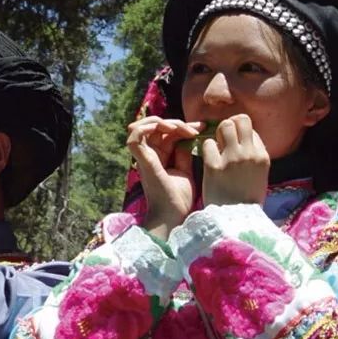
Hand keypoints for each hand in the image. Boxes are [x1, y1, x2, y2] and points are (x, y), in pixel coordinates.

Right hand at [127, 117, 202, 238]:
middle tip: (196, 128)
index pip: (166, 133)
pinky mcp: (143, 161)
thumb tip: (190, 137)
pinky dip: (147, 127)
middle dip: (176, 122)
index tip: (202, 127)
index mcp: (159, 157)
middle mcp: (149, 155)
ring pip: (142, 126)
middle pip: (155, 127)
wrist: (172, 216)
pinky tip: (169, 129)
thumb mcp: (185, 171)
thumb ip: (184, 154)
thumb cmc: (179, 199)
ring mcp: (144, 158)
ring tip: (181, 128)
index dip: (183, 126)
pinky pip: (135, 137)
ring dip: (162, 122)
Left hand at [201, 114, 269, 205]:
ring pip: (224, 126)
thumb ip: (253, 156)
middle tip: (223, 140)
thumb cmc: (246, 200)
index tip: (235, 144)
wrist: (234, 220)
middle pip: (240, 120)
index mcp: (262, 156)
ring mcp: (232, 159)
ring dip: (217, 134)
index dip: (241, 134)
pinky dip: (206, 149)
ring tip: (216, 148)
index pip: (251, 129)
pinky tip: (208, 159)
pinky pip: (207, 143)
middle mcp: (249, 154)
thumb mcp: (260, 176)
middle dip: (229, 126)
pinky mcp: (214, 166)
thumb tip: (245, 139)